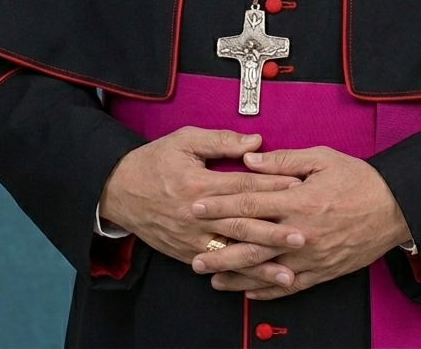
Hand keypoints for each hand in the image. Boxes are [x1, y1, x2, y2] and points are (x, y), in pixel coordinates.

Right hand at [99, 127, 305, 288]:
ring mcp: (191, 238)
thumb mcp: (185, 141)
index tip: (297, 187)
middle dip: (273, 231)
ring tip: (288, 270)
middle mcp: (196, 216)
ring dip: (261, 262)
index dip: (271, 186)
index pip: (243, 186)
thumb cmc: (154, 161)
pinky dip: (238, 273)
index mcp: (198, 185)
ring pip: (231, 252)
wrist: (119, 190)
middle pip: (241, 224)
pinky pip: (216, 265)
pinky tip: (257, 279)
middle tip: (301, 234)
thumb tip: (255, 142)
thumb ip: (221, 141)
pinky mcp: (186, 252)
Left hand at [189, 146, 411, 298]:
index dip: (220, 205)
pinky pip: (288, 286)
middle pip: (250, 241)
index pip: (249, 203)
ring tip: (210, 275)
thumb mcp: (322, 158)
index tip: (196, 206)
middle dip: (218, 245)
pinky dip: (265, 289)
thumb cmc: (359, 179)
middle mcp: (300, 232)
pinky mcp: (322, 272)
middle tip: (192, 249)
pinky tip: (246, 291)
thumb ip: (284, 159)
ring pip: (265, 269)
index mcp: (298, 200)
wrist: (395, 208)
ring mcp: (310, 256)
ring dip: (234, 273)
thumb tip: (250, 160)